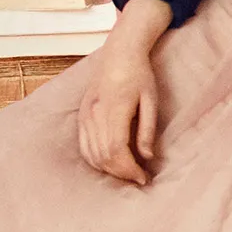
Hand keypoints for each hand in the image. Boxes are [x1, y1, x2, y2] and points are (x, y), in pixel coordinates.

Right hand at [75, 3, 173, 186]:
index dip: (130, 169)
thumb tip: (147, 157)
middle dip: (121, 172)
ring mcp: (85, 114)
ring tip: (126, 172)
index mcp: (113, 109)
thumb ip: (147, 129)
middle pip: (103, 155)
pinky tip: (109, 163)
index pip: (117, 150)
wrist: (119, 53)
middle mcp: (94, 114)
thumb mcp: (150, 100)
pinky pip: (84, 145)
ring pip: (91, 153)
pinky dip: (95, 159)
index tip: (144, 178)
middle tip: (139, 178)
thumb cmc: (139, 75)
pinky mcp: (81, 114)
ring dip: (108, 168)